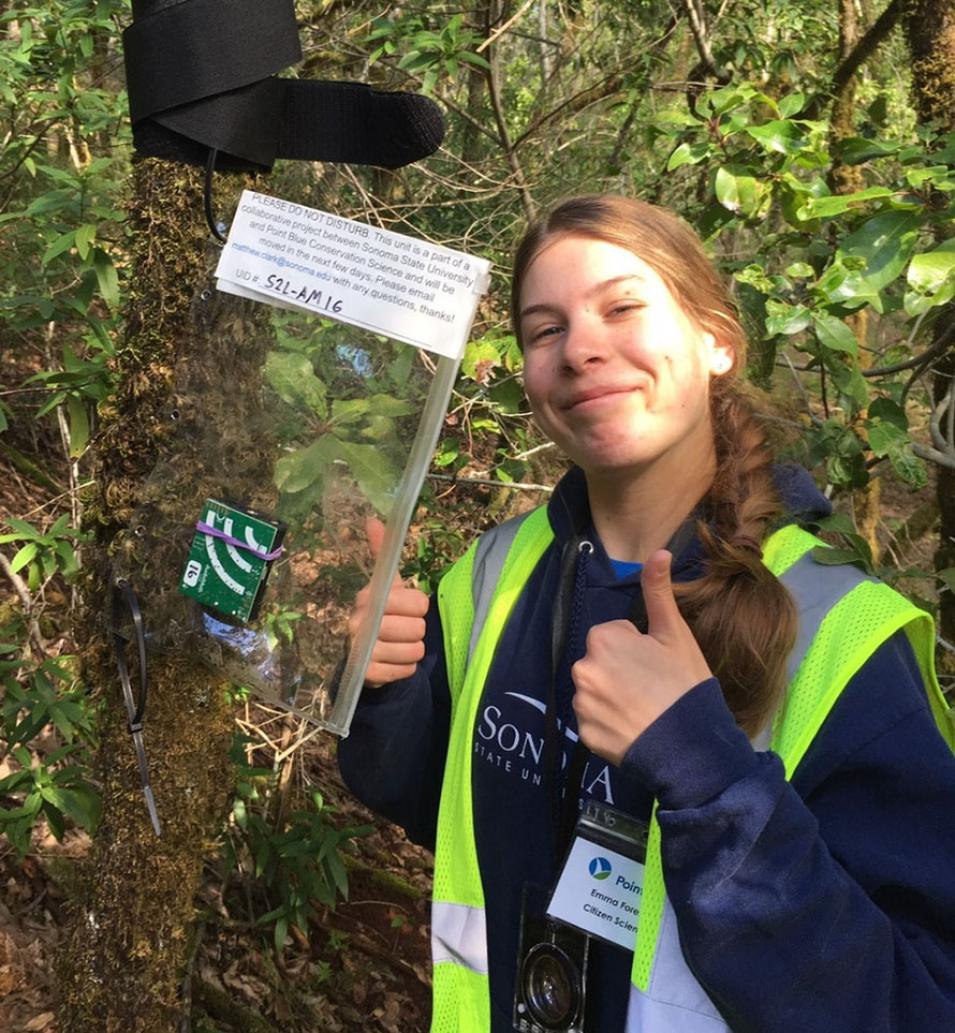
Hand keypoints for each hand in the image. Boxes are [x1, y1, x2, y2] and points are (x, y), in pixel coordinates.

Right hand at [348, 517, 429, 687]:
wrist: (364, 657)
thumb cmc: (383, 614)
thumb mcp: (387, 585)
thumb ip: (382, 553)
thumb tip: (372, 519)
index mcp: (368, 597)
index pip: (416, 602)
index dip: (419, 607)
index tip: (410, 608)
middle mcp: (358, 621)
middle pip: (416, 628)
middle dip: (417, 631)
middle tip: (405, 630)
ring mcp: (360, 649)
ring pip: (413, 650)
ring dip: (413, 650)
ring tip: (400, 646)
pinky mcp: (366, 673)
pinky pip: (405, 670)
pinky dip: (406, 668)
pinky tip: (394, 662)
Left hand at [571, 549, 711, 765]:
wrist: (689, 746)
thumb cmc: (684, 684)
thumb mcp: (675, 634)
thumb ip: (658, 592)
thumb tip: (658, 551)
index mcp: (602, 639)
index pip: (613, 636)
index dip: (636, 648)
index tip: (655, 665)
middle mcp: (583, 668)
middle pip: (601, 662)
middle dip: (620, 671)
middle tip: (651, 688)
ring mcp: (581, 703)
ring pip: (595, 691)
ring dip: (612, 697)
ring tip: (644, 710)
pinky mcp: (583, 733)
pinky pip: (593, 720)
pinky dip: (608, 723)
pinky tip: (633, 728)